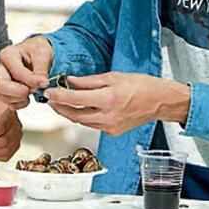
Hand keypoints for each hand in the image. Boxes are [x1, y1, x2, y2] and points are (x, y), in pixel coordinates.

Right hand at [0, 36, 53, 109]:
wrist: (39, 53)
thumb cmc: (38, 50)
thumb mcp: (43, 53)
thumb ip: (41, 68)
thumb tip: (42, 83)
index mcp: (8, 55)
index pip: (16, 72)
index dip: (31, 80)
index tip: (44, 83)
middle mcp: (2, 68)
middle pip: (2, 87)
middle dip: (20, 92)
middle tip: (34, 90)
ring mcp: (3, 80)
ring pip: (4, 97)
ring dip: (20, 99)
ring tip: (33, 91)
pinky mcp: (7, 90)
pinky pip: (9, 103)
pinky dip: (20, 104)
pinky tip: (29, 97)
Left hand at [46, 72, 190, 135]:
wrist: (159, 101)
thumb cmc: (140, 85)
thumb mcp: (113, 76)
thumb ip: (89, 81)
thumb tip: (70, 81)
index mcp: (108, 99)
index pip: (75, 100)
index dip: (59, 96)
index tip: (48, 92)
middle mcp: (108, 116)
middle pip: (75, 115)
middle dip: (60, 107)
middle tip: (50, 99)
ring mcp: (110, 127)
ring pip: (82, 122)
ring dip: (69, 113)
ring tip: (61, 103)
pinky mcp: (112, 132)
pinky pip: (92, 125)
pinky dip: (84, 117)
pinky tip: (80, 109)